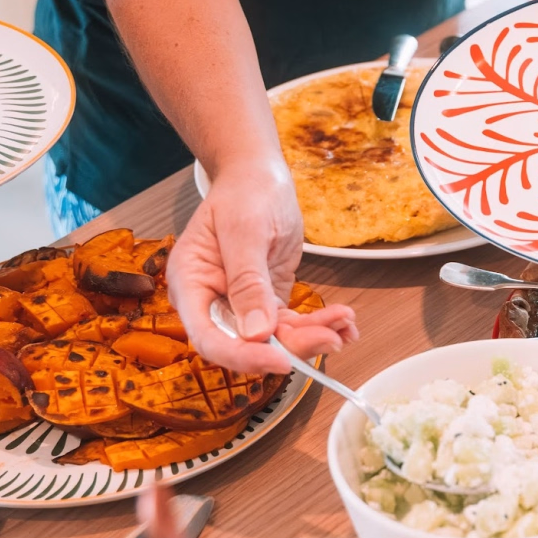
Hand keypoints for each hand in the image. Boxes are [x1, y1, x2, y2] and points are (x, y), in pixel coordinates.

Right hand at [166, 158, 357, 373]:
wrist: (260, 176)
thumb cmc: (244, 193)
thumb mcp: (246, 232)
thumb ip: (248, 282)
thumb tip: (256, 332)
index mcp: (191, 284)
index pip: (209, 336)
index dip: (242, 356)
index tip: (280, 361)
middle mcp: (212, 300)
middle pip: (246, 344)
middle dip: (291, 347)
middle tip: (331, 338)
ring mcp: (241, 304)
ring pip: (275, 338)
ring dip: (312, 337)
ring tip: (346, 325)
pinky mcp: (268, 301)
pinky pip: (291, 324)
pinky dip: (317, 326)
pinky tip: (344, 323)